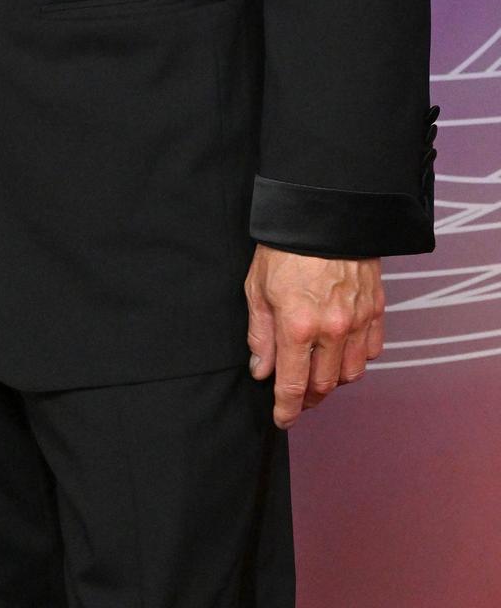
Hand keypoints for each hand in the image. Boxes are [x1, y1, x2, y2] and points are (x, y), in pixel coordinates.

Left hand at [245, 244, 383, 428]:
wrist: (324, 213)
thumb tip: (261, 371)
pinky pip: (372, 350)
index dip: (286, 409)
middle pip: (325, 385)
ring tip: (318, 375)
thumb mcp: (257, 287)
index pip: (293, 385)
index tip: (282, 420)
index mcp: (297, 326)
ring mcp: (358, 321)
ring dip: (334, 381)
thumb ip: (260, 335)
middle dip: (309, 399)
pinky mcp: (376, 309)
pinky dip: (357, 359)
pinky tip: (342, 353)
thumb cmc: (284, 247)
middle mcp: (332, 330)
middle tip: (297, 399)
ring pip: (351, 373)